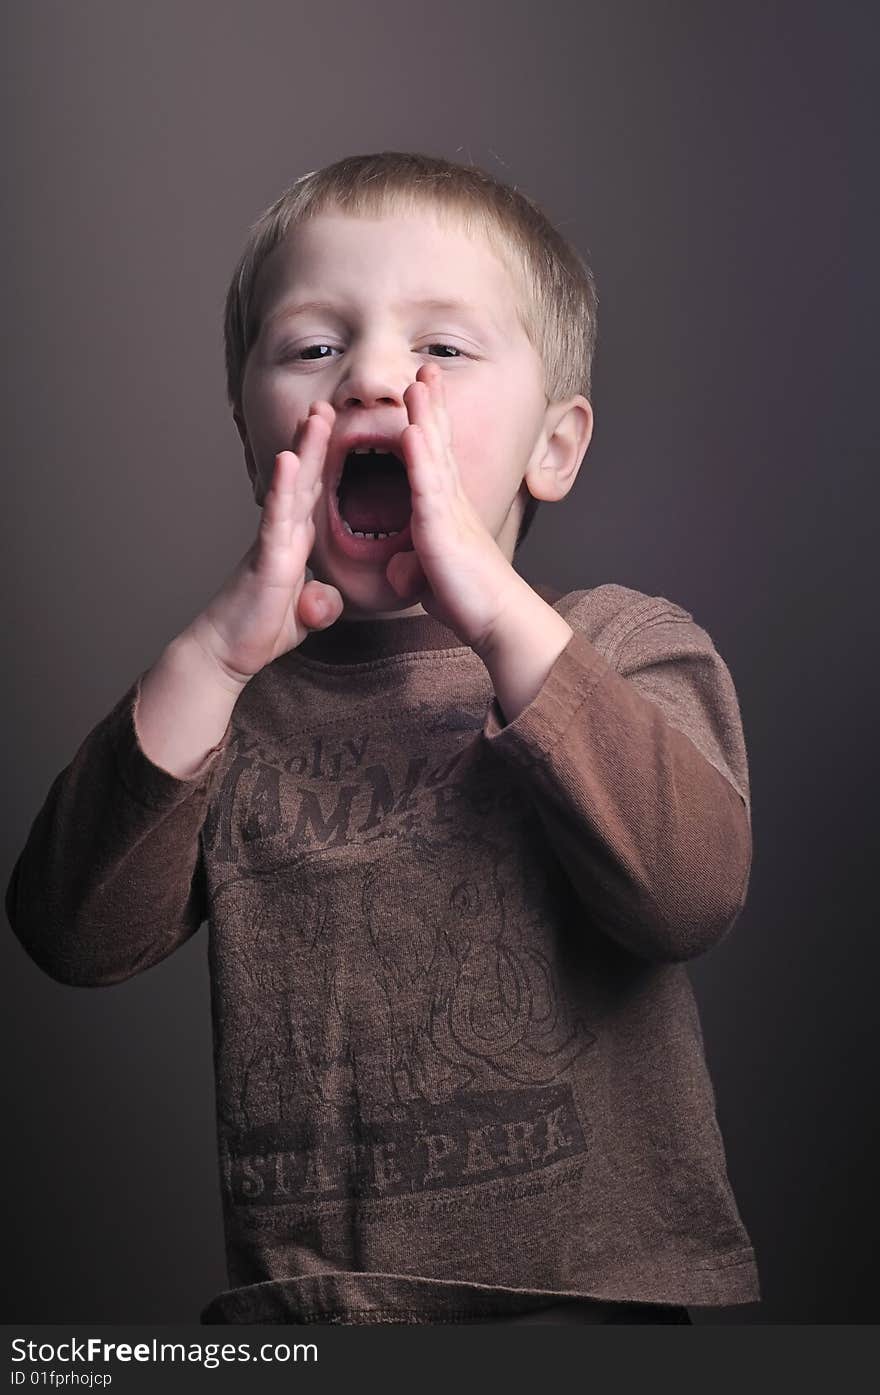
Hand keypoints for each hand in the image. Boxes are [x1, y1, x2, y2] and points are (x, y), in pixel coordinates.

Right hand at [185, 402, 344, 686]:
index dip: (328, 465)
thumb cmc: (257, 632)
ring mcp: (273, 543)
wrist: (224, 653)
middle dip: (318, 442)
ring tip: (316, 414)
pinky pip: (275, 518)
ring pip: (292, 488)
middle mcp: (283, 535)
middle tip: (329, 403)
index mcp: (295, 543)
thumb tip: (324, 601)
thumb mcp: (301, 616)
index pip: (316, 496)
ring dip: (305, 449)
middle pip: (306, 480)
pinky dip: (283, 489)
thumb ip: (318, 605)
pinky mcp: (266, 559)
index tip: (342, 433)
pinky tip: (288, 460)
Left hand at [386, 363, 524, 653]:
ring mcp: (449, 512)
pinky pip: (429, 487)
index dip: (430, 422)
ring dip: (426, 415)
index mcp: (447, 510)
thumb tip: (400, 566)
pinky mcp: (443, 530)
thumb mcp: (430, 576)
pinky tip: (414, 429)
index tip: (423, 391)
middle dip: (432, 403)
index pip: (436, 457)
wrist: (496, 619)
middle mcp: (452, 503)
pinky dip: (421, 457)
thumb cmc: (467, 601)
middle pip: (439, 442)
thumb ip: (413, 563)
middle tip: (426, 367)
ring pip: (434, 454)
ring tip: (419, 380)